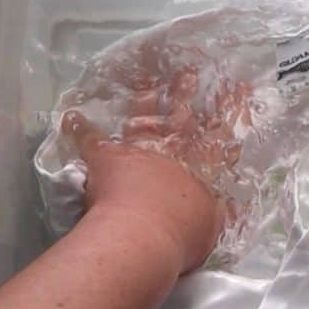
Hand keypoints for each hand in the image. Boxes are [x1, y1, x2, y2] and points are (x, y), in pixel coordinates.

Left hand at [62, 66, 247, 272]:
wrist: (144, 235)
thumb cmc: (184, 233)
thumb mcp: (213, 225)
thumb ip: (218, 212)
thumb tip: (231, 205)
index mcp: (201, 169)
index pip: (219, 136)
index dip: (229, 111)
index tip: (236, 88)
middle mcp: (172, 153)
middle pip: (181, 118)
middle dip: (186, 94)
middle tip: (190, 72)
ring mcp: (138, 151)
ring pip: (141, 119)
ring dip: (142, 101)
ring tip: (144, 81)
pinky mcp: (106, 158)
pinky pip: (91, 140)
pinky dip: (80, 128)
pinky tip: (73, 117)